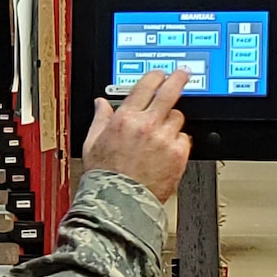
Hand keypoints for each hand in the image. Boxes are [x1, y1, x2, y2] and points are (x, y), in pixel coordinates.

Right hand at [82, 69, 193, 202]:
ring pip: (178, 117)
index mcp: (125, 119)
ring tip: (162, 134)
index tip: (160, 74)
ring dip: (172, 121)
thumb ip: (100, 119)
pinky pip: (184, 139)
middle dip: (178, 79)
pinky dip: (178, 142)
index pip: (146, 86)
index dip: (156, 76)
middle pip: (170, 92)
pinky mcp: (178, 155)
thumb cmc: (105, 176)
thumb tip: (100, 104)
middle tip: (184, 74)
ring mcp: (164, 139)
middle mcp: (146, 126)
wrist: (119, 202)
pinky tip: (166, 151)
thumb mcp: (92, 143)